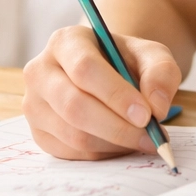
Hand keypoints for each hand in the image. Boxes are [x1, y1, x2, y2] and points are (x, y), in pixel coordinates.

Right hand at [22, 25, 180, 159]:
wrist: (106, 73)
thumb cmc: (125, 61)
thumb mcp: (151, 55)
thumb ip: (161, 72)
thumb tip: (157, 106)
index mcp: (66, 42)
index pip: (85, 69)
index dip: (116, 94)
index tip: (147, 115)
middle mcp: (41, 72)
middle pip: (74, 106)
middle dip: (118, 127)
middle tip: (151, 137)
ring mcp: (34, 105)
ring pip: (73, 135)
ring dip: (114, 143)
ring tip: (143, 140)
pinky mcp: (39, 133)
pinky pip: (72, 153)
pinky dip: (103, 153)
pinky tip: (122, 143)